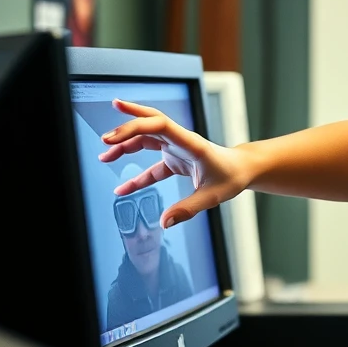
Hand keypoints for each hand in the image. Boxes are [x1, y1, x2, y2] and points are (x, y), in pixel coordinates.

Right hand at [98, 99, 249, 225]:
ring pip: (146, 140)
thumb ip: (188, 209)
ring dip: (125, 146)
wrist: (242, 169)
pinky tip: (123, 188)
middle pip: (148, 126)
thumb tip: (164, 222)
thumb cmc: (232, 177)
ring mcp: (176, 148)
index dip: (137, 124)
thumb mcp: (212, 196)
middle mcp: (180, 141)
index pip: (160, 126)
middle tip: (105, 141)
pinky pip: (151, 165)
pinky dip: (136, 174)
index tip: (116, 134)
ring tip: (104, 157)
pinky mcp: (174, 159)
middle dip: (125, 130)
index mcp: (190, 143)